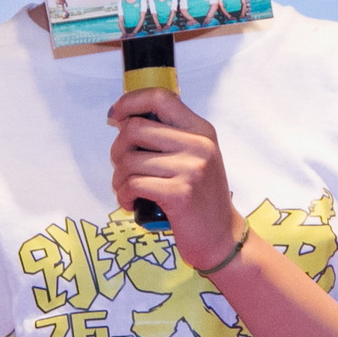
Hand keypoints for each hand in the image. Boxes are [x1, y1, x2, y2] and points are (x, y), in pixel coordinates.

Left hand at [108, 88, 243, 270]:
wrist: (221, 239)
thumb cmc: (200, 200)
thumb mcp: (194, 159)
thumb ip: (167, 138)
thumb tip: (122, 120)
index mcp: (201, 131)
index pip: (160, 98)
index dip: (130, 102)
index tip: (116, 117)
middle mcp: (199, 145)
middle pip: (134, 129)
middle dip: (117, 150)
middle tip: (123, 169)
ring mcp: (191, 169)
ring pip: (129, 160)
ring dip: (119, 179)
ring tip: (128, 191)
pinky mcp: (180, 194)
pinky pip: (133, 184)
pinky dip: (123, 196)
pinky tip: (131, 204)